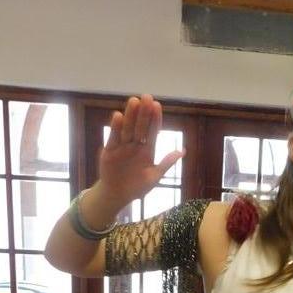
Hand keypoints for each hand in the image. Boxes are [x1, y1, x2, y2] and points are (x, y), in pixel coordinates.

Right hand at [98, 94, 184, 209]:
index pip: (152, 131)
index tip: (157, 105)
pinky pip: (113, 138)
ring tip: (133, 101)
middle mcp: (135, 144)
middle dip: (143, 112)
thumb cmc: (137, 187)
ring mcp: (122, 146)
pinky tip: (118, 116)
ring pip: (127, 128)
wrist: (117, 196)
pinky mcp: (110, 151)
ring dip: (130, 115)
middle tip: (147, 97)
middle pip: (140, 126)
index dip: (155, 119)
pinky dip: (115, 128)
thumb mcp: (154, 177)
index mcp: (147, 150)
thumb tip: (182, 151)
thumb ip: (166, 163)